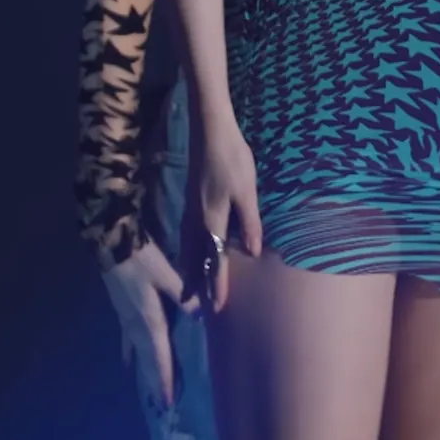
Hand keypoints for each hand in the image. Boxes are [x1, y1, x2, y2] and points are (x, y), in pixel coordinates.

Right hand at [102, 236, 198, 407]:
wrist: (113, 244)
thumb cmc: (141, 259)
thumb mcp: (167, 275)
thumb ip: (185, 295)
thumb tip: (203, 315)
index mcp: (150, 319)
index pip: (159, 355)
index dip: (164, 378)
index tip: (167, 401)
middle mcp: (136, 325)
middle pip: (147, 359)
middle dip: (154, 381)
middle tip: (161, 405)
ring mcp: (126, 319)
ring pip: (137, 352)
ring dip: (143, 371)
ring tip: (147, 390)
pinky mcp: (122, 311)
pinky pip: (127, 339)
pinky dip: (128, 353)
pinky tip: (126, 362)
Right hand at [182, 118, 262, 313]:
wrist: (210, 132)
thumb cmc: (232, 159)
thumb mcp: (247, 192)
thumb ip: (250, 223)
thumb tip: (253, 252)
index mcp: (211, 220)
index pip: (214, 260)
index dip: (217, 284)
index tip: (217, 308)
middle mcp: (196, 220)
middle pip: (195, 259)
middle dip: (196, 283)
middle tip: (193, 307)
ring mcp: (190, 211)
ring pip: (188, 248)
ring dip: (189, 269)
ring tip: (188, 287)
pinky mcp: (190, 202)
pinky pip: (186, 236)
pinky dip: (187, 252)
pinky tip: (189, 253)